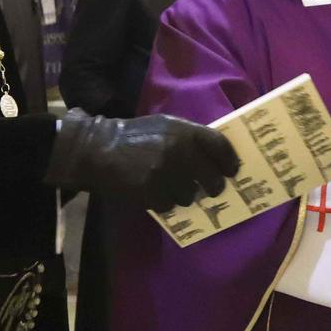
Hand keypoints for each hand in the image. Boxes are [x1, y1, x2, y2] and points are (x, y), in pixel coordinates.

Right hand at [45, 111, 240, 210]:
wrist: (98, 149)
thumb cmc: (135, 136)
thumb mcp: (164, 125)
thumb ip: (189, 137)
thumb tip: (215, 157)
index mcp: (184, 131)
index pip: (220, 146)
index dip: (229, 161)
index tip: (231, 171)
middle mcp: (179, 152)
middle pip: (212, 177)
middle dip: (214, 186)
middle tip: (212, 189)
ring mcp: (165, 174)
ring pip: (191, 195)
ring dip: (185, 194)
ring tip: (172, 186)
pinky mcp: (151, 192)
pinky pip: (170, 205)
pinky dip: (165, 201)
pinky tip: (155, 191)